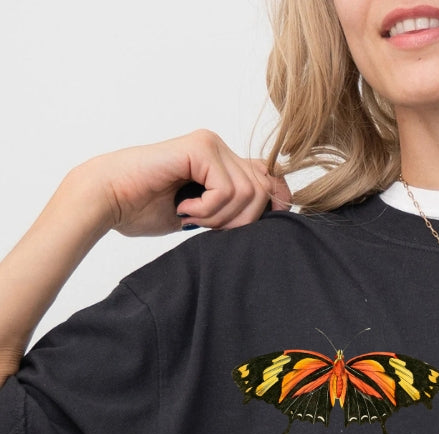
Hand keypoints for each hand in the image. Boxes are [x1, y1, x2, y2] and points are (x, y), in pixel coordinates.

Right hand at [70, 130, 291, 237]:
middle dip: (241, 221)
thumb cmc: (144, 209)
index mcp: (221, 161)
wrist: (108, 199)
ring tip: (190, 216)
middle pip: (264, 190)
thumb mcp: (202, 215)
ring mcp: (209, 144)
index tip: (254, 229)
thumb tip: (276, 208)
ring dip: (220, 217)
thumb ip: (233, 209)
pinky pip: (227, 190)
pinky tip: (183, 208)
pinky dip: (208, 209)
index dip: (274, 204)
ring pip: (248, 193)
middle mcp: (218, 147)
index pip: (270, 179)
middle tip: (205, 226)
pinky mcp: (199, 148)